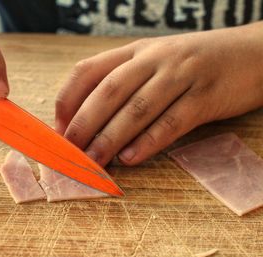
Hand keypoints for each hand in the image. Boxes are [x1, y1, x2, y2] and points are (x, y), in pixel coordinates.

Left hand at [56, 22, 262, 166]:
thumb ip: (123, 85)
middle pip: (108, 91)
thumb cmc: (193, 64)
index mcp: (134, 51)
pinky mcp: (206, 97)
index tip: (58, 128)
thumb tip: (88, 121)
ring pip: (137, 107)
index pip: (88, 71)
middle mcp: (154, 59)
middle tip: (69, 151)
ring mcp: (181, 75)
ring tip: (94, 161)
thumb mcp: (154, 63)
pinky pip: (172, 122)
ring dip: (111, 137)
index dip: (67, 100)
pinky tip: (131, 158)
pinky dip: (148, 142)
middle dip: (84, 123)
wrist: (254, 53)